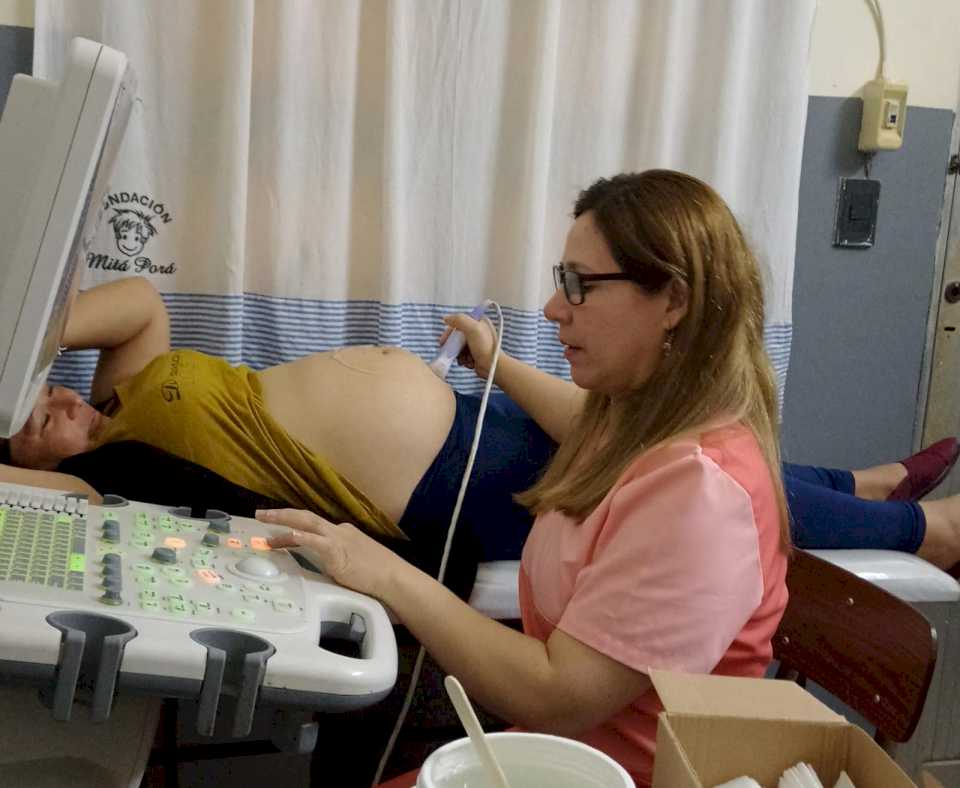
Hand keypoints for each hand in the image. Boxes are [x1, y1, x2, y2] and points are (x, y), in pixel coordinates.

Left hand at [257, 508, 406, 599]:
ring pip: (306, 523)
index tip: (274, 533)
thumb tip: (328, 566)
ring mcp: (338, 539)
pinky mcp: (339, 552)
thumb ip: (339, 559)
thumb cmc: (378, 573)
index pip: (311, 527)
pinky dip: (301, 537)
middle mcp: (338, 531)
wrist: (394, 577)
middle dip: (281, 515)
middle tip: (260, 514)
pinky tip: (288, 535)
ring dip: (283, 520)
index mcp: (341, 533)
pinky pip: (316, 541)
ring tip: (264, 519)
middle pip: (305, 518)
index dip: (290, 528)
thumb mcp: (354, 561)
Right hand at [439, 312, 500, 379]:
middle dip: (454, 345)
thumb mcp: (473, 329)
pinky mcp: (474, 354)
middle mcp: (477, 331)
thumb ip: (459, 320)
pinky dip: (463, 359)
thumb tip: (446, 318)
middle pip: (457, 336)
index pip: (458, 323)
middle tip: (450, 352)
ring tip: (465, 358)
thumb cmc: (485, 347)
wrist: (493, 366)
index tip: (443, 341)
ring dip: (458, 354)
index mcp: (479, 321)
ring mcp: (476, 343)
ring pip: (458, 347)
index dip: (449, 332)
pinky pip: (462, 355)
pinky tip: (469, 362)